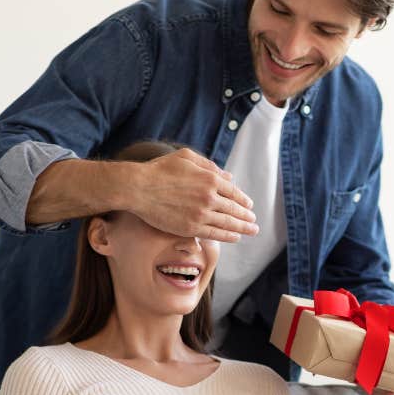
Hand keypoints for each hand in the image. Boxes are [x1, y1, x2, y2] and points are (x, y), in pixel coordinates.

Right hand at [130, 148, 259, 241]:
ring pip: (228, 223)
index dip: (243, 200)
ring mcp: (201, 214)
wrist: (139, 188)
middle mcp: (209, 197)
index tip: (249, 205)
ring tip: (251, 231)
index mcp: (210, 178)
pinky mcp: (191, 228)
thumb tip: (229, 176)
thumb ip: (210, 166)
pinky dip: (228, 236)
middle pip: (234, 209)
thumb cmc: (160, 169)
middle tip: (254, 222)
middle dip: (247, 216)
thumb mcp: (186, 157)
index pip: (233, 192)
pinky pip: (215, 234)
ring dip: (243, 228)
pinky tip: (235, 237)